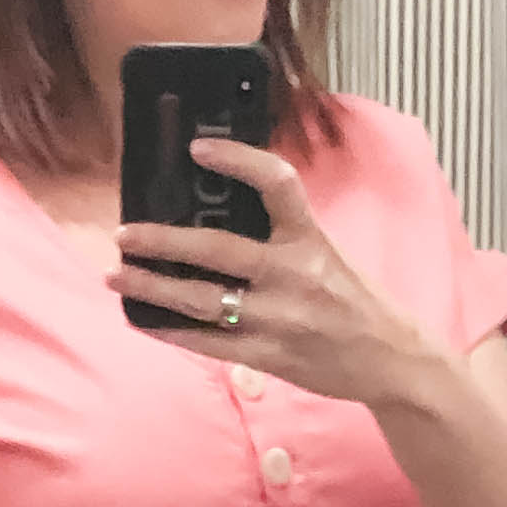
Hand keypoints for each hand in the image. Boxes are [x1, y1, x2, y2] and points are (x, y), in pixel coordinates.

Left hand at [111, 138, 428, 405]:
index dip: (237, 160)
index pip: (277, 184)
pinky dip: (171, 330)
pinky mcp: (269, 355)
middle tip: (124, 234)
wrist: (389, 358)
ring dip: (152, 288)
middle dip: (163, 241)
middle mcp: (294, 275)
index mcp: (311, 239)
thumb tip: (216, 213)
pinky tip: (145, 320)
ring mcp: (279, 319)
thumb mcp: (325, 252)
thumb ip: (281, 234)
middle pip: (217, 250)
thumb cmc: (352, 299)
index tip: (198, 148)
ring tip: (117, 277)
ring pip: (202, 300)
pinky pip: (208, 343)